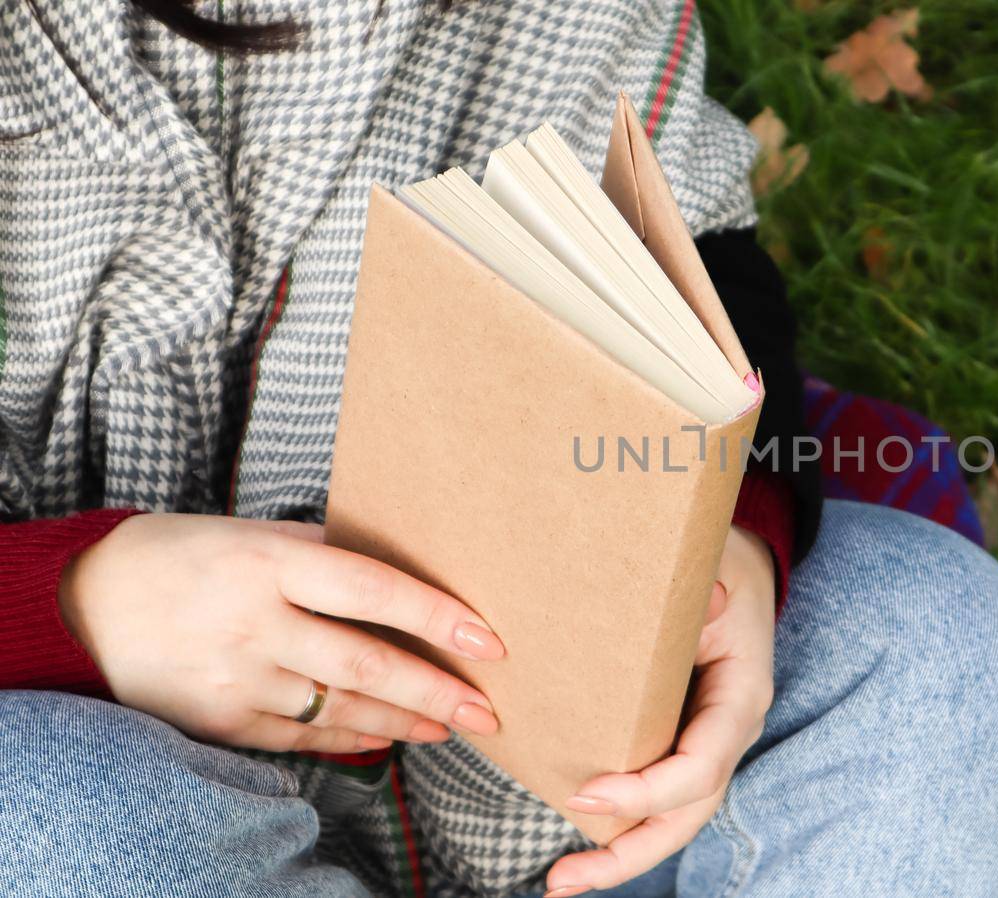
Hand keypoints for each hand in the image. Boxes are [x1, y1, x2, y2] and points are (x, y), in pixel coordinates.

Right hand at [58, 513, 505, 752]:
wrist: (81, 604)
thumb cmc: (183, 555)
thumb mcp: (250, 532)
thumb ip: (323, 549)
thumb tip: (406, 560)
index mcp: (267, 561)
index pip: (372, 589)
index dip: (436, 616)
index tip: (488, 639)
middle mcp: (253, 622)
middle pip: (365, 663)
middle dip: (437, 691)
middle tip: (488, 709)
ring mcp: (235, 678)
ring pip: (341, 707)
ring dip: (404, 720)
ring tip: (451, 724)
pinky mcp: (218, 720)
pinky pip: (302, 735)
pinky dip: (351, 736)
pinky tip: (388, 736)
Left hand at [544, 526, 776, 895]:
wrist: (738, 575)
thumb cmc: (725, 571)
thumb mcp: (721, 569)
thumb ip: (711, 585)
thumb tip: (708, 599)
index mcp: (741, 699)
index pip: (702, 766)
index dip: (648, 791)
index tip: (585, 792)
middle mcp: (726, 735)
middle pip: (685, 817)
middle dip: (628, 854)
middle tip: (562, 877)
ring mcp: (704, 747)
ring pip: (671, 822)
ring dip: (618, 855)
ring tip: (558, 881)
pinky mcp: (678, 748)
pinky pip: (655, 802)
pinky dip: (618, 828)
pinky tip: (574, 847)